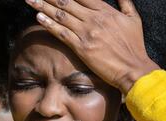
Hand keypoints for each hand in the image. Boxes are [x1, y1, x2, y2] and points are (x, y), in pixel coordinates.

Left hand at [25, 0, 159, 94]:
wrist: (134, 69)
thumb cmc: (135, 47)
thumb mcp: (133, 20)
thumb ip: (125, 2)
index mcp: (106, 11)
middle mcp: (94, 19)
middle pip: (67, 2)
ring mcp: (87, 33)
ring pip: (61, 15)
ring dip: (43, 6)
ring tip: (31, 0)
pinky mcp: (82, 48)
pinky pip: (62, 33)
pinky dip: (49, 24)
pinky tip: (39, 17)